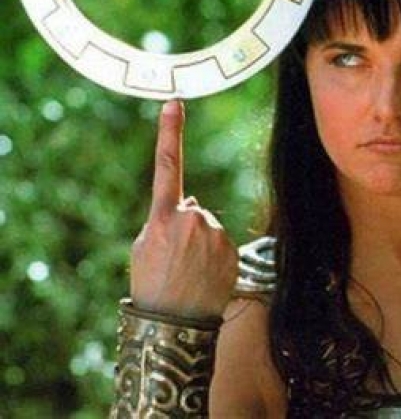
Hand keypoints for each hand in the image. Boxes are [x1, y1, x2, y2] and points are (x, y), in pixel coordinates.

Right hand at [130, 100, 238, 318]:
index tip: (174, 102)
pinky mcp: (232, 249)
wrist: (174, 323)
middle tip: (175, 259)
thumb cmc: (151, 284)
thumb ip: (165, 218)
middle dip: (185, 226)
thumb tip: (193, 203)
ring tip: (190, 272)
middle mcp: (192, 219)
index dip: (169, 132)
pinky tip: (205, 276)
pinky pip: (222, 244)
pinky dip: (216, 255)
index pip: (167, 166)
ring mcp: (215, 234)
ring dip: (201, 243)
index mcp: (163, 216)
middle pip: (192, 210)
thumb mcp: (144, 247)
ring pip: (208, 228)